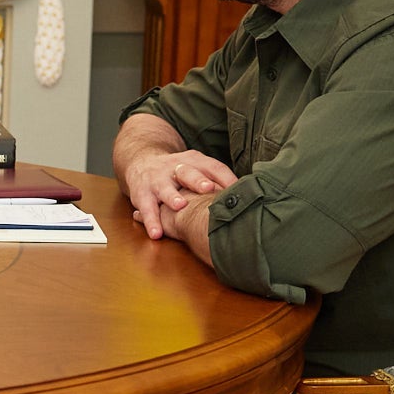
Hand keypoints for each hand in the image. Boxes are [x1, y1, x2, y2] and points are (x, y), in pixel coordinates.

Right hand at [118, 145, 239, 241]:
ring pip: (164, 187)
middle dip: (197, 180)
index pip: (214, 167)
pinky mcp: (142, 193)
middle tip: (207, 189)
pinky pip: (147, 208)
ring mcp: (157, 180)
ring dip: (172, 196)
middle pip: (188, 172)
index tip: (239, 189)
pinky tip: (156, 233)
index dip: (225, 178)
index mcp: (194, 161)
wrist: (142, 160)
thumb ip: (220, 182)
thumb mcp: (199, 169)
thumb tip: (251, 197)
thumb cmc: (180, 171)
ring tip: (179, 206)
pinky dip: (151, 221)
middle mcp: (176, 168)